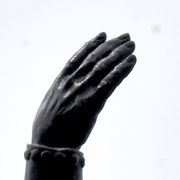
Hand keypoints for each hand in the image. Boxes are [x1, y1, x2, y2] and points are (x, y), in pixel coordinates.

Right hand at [31, 33, 135, 148]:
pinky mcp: (92, 104)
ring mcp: (81, 92)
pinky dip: (121, 71)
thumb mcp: (50, 108)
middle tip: (126, 37)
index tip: (103, 35)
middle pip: (94, 58)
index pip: (78, 58)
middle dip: (111, 46)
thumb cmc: (48, 131)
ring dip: (119, 54)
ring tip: (131, 46)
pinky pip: (110, 83)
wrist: (49, 145)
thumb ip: (60, 98)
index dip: (91, 45)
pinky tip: (131, 62)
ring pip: (103, 67)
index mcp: (60, 82)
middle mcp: (72, 83)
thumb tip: (63, 96)